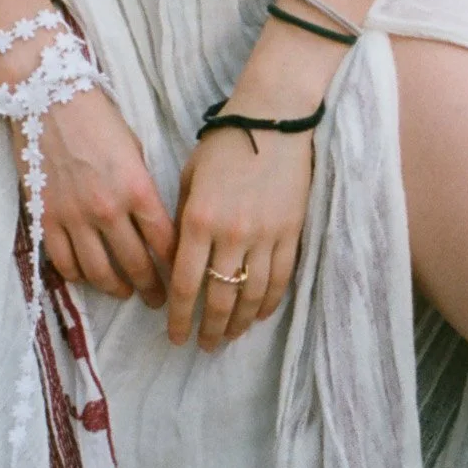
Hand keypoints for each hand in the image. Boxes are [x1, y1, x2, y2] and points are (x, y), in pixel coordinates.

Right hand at [12, 88, 174, 307]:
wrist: (46, 97)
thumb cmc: (97, 118)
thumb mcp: (134, 149)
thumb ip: (143, 189)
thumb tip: (153, 223)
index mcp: (137, 188)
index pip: (165, 242)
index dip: (176, 266)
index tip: (182, 277)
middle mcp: (108, 208)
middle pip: (136, 264)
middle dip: (152, 288)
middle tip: (159, 300)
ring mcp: (74, 216)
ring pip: (100, 272)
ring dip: (117, 288)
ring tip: (125, 293)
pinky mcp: (46, 218)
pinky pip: (64, 262)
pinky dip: (78, 276)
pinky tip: (88, 277)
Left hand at [168, 120, 313, 350]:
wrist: (272, 120)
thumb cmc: (224, 144)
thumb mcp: (190, 178)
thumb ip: (183, 221)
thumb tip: (179, 260)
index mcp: (198, 220)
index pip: (185, 283)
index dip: (179, 316)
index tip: (175, 335)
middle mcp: (230, 235)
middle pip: (219, 298)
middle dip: (209, 329)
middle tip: (203, 347)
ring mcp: (265, 236)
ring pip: (251, 296)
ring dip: (238, 324)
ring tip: (228, 338)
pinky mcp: (291, 233)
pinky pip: (279, 280)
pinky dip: (268, 304)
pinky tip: (257, 317)